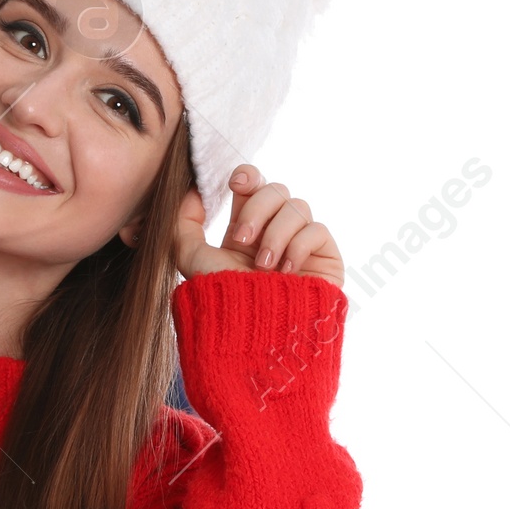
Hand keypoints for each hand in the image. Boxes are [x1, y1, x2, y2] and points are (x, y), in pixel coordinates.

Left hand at [175, 164, 344, 287]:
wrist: (257, 332)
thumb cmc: (223, 298)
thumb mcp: (191, 258)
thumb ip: (183, 223)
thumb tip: (192, 192)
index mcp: (246, 229)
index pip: (253, 184)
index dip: (247, 176)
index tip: (235, 185)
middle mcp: (275, 232)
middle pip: (275, 189)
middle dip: (255, 209)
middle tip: (241, 239)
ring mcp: (301, 243)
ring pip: (296, 206)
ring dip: (274, 234)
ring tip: (263, 265)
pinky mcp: (325, 257)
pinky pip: (316, 230)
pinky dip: (297, 247)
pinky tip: (286, 271)